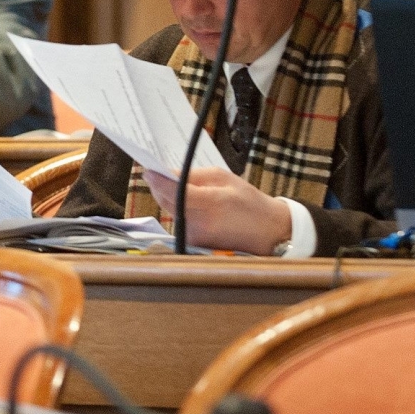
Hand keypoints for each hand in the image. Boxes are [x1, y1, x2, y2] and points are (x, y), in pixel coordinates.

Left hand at [143, 167, 292, 254]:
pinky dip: (178, 210)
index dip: (158, 179)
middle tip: (154, 172)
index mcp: (211, 203)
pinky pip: (178, 221)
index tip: (147, 169)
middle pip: (167, 201)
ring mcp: (196, 236)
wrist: (267, 232)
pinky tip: (189, 204)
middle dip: (159, 186)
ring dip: (168, 198)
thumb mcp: (224, 178)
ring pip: (170, 211)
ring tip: (177, 186)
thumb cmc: (248, 201)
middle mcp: (201, 223)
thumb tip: (167, 173)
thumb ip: (194, 176)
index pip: (175, 191)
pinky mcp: (195, 244)